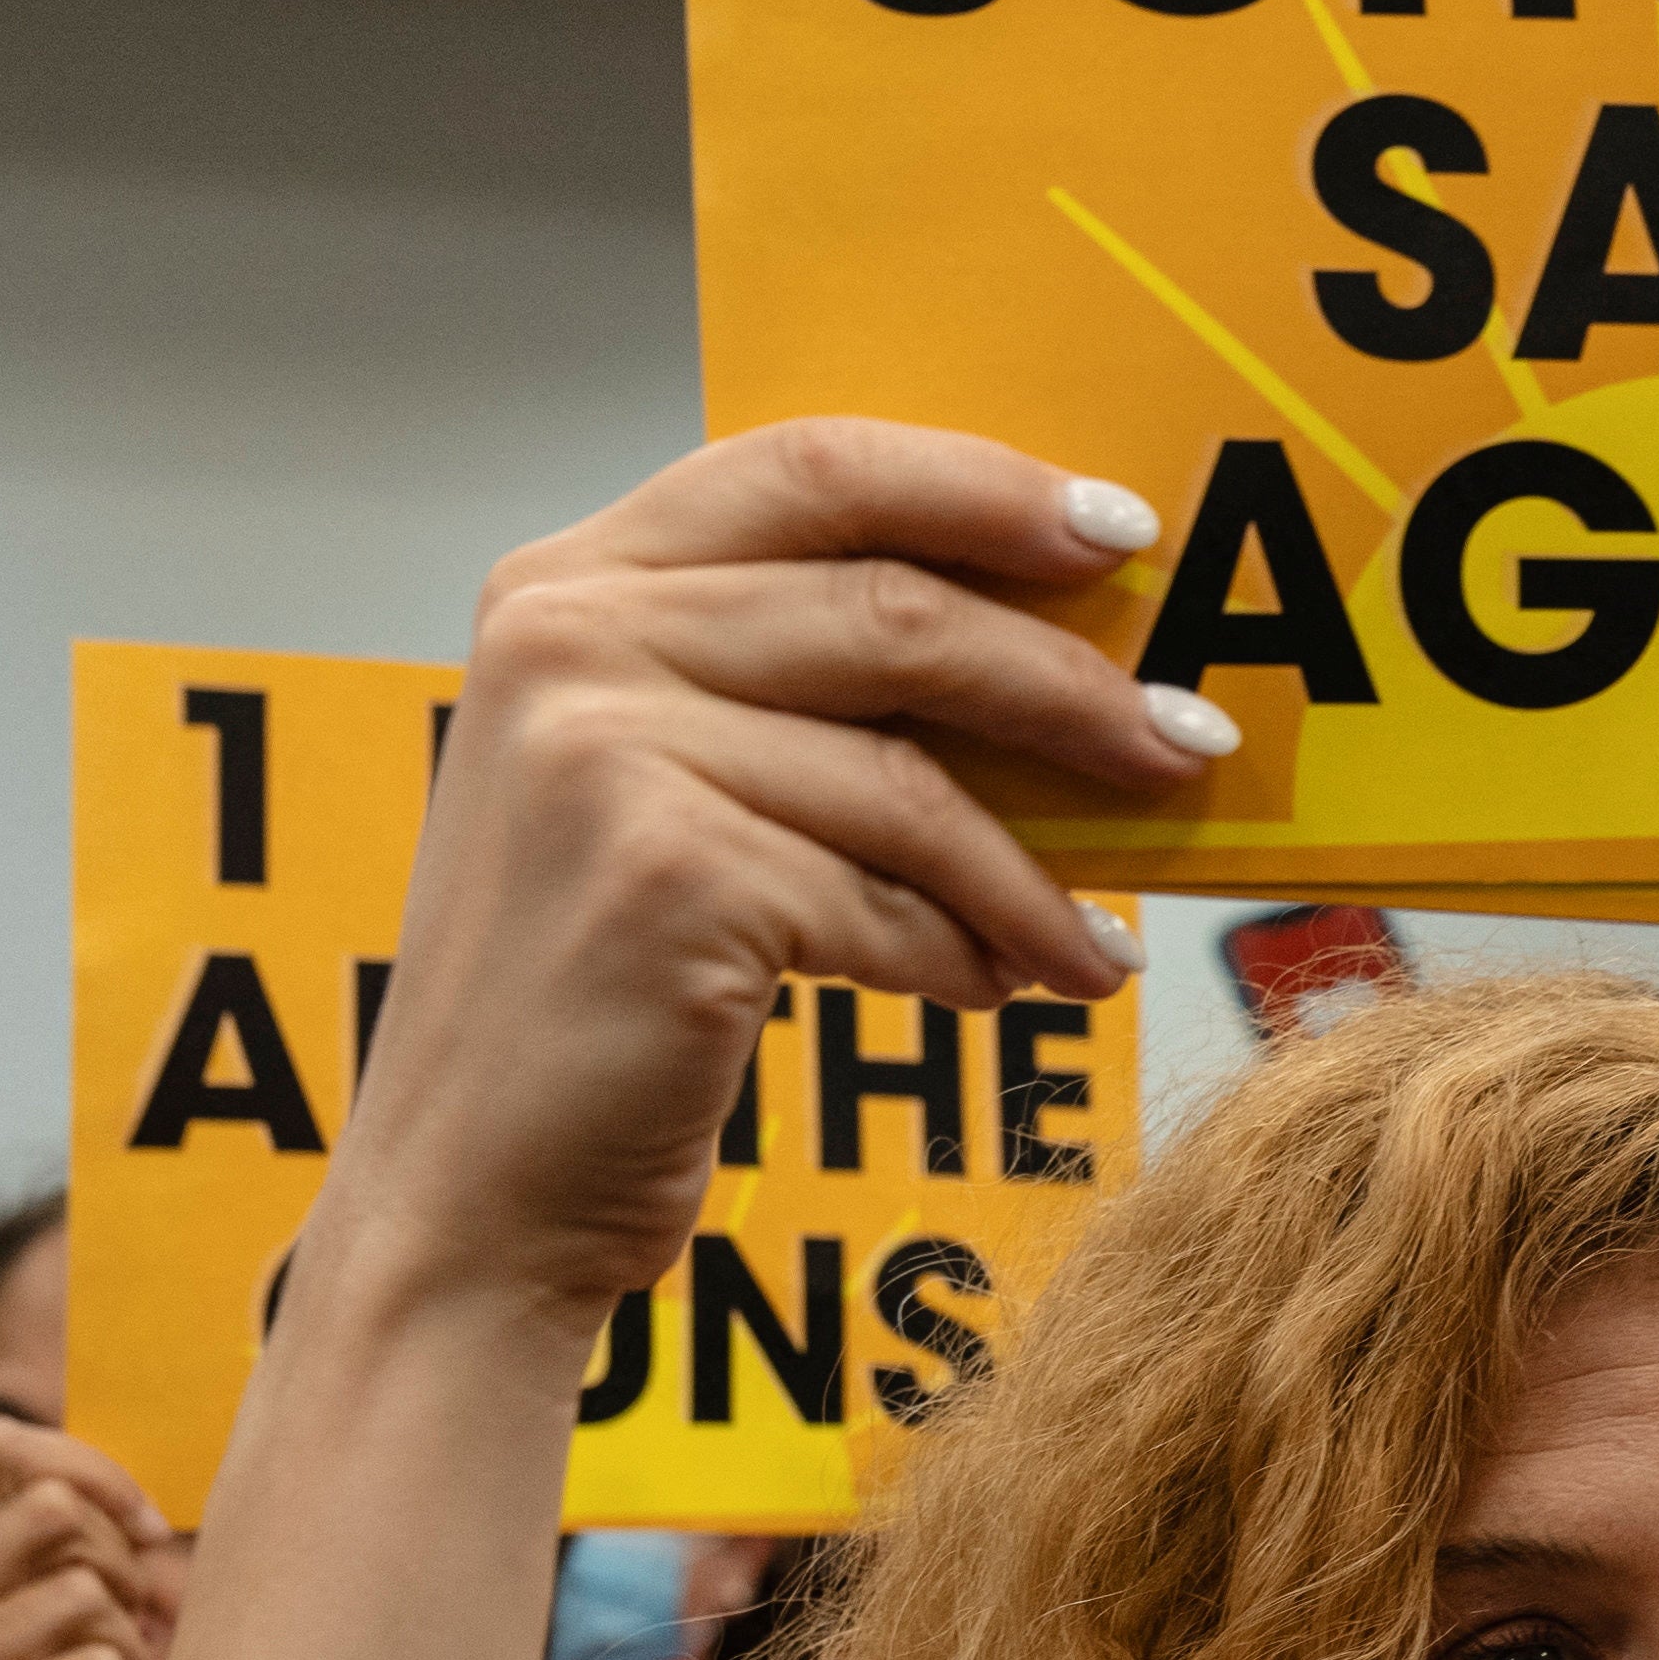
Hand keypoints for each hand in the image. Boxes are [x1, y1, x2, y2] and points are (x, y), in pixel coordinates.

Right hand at [331, 423, 1203, 1341]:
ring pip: (910, 780)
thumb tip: (1042, 656)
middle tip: (1189, 745)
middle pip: (894, 611)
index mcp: (567, 585)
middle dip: (1071, 686)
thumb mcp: (661, 789)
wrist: (468, 1192)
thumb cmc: (592, 996)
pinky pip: (888, 901)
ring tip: (1105, 935)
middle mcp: (567, 638)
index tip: (1118, 531)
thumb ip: (786, 690)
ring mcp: (604, 748)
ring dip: (1039, 871)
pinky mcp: (664, 872)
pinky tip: (1004, 987)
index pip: (813, 467)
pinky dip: (971, 952)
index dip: (982, 488)